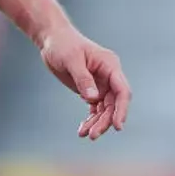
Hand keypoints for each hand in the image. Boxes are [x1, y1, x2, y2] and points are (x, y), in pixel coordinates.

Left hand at [39, 26, 131, 140]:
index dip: (122, 109)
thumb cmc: (62, 45)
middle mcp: (109, 76)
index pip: (122, 90)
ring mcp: (101, 84)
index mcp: (110, 65)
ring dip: (97, 123)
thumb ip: (83, 78)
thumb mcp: (71, 60)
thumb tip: (93, 99)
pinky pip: (95, 108)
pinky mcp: (91, 90)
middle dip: (105, 121)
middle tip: (93, 135)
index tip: (117, 126)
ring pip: (105, 109)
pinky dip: (90, 119)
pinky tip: (82, 130)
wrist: (52, 40)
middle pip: (114, 104)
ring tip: (84, 134)